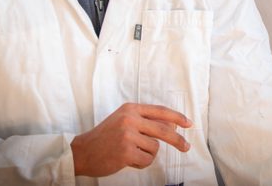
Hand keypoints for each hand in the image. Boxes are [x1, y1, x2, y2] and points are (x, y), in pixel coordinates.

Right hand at [71, 102, 191, 176]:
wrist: (82, 151)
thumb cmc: (105, 137)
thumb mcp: (124, 120)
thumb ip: (145, 121)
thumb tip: (173, 126)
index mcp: (131, 108)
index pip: (161, 111)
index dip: (177, 118)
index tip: (188, 124)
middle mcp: (130, 119)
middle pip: (164, 130)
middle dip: (178, 140)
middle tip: (186, 147)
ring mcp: (127, 135)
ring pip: (155, 147)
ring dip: (147, 154)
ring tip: (131, 153)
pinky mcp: (125, 152)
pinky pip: (147, 160)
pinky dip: (141, 163)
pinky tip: (128, 160)